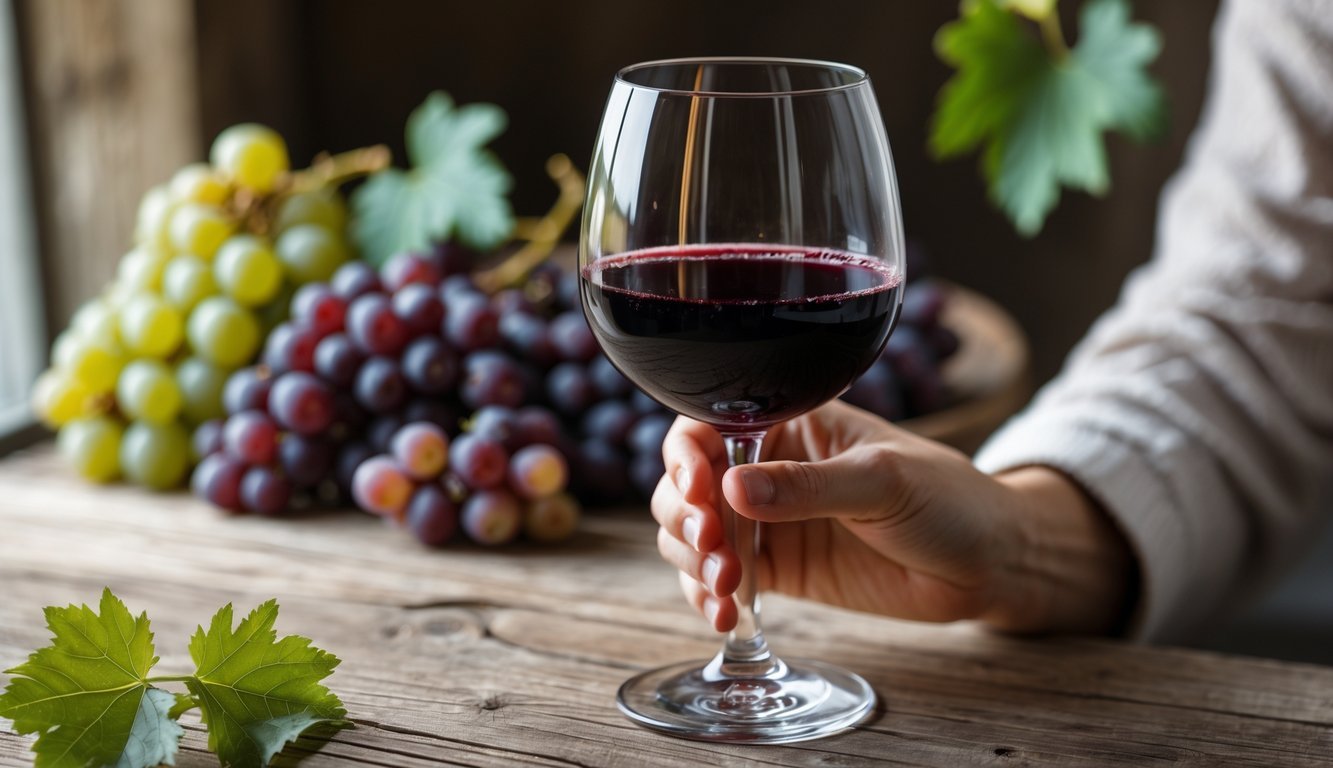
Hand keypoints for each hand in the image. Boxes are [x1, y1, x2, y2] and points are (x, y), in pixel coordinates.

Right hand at [651, 400, 1134, 634]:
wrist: (986, 563)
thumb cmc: (948, 499)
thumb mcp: (883, 481)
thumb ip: (810, 486)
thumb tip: (734, 488)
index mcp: (790, 423)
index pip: (709, 424)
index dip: (687, 455)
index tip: (701, 490)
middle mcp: (766, 467)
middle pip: (686, 482)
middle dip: (686, 514)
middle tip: (714, 545)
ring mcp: (766, 521)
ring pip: (690, 532)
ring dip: (691, 560)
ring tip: (725, 588)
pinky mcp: (775, 570)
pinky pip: (716, 579)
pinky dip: (704, 597)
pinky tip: (722, 615)